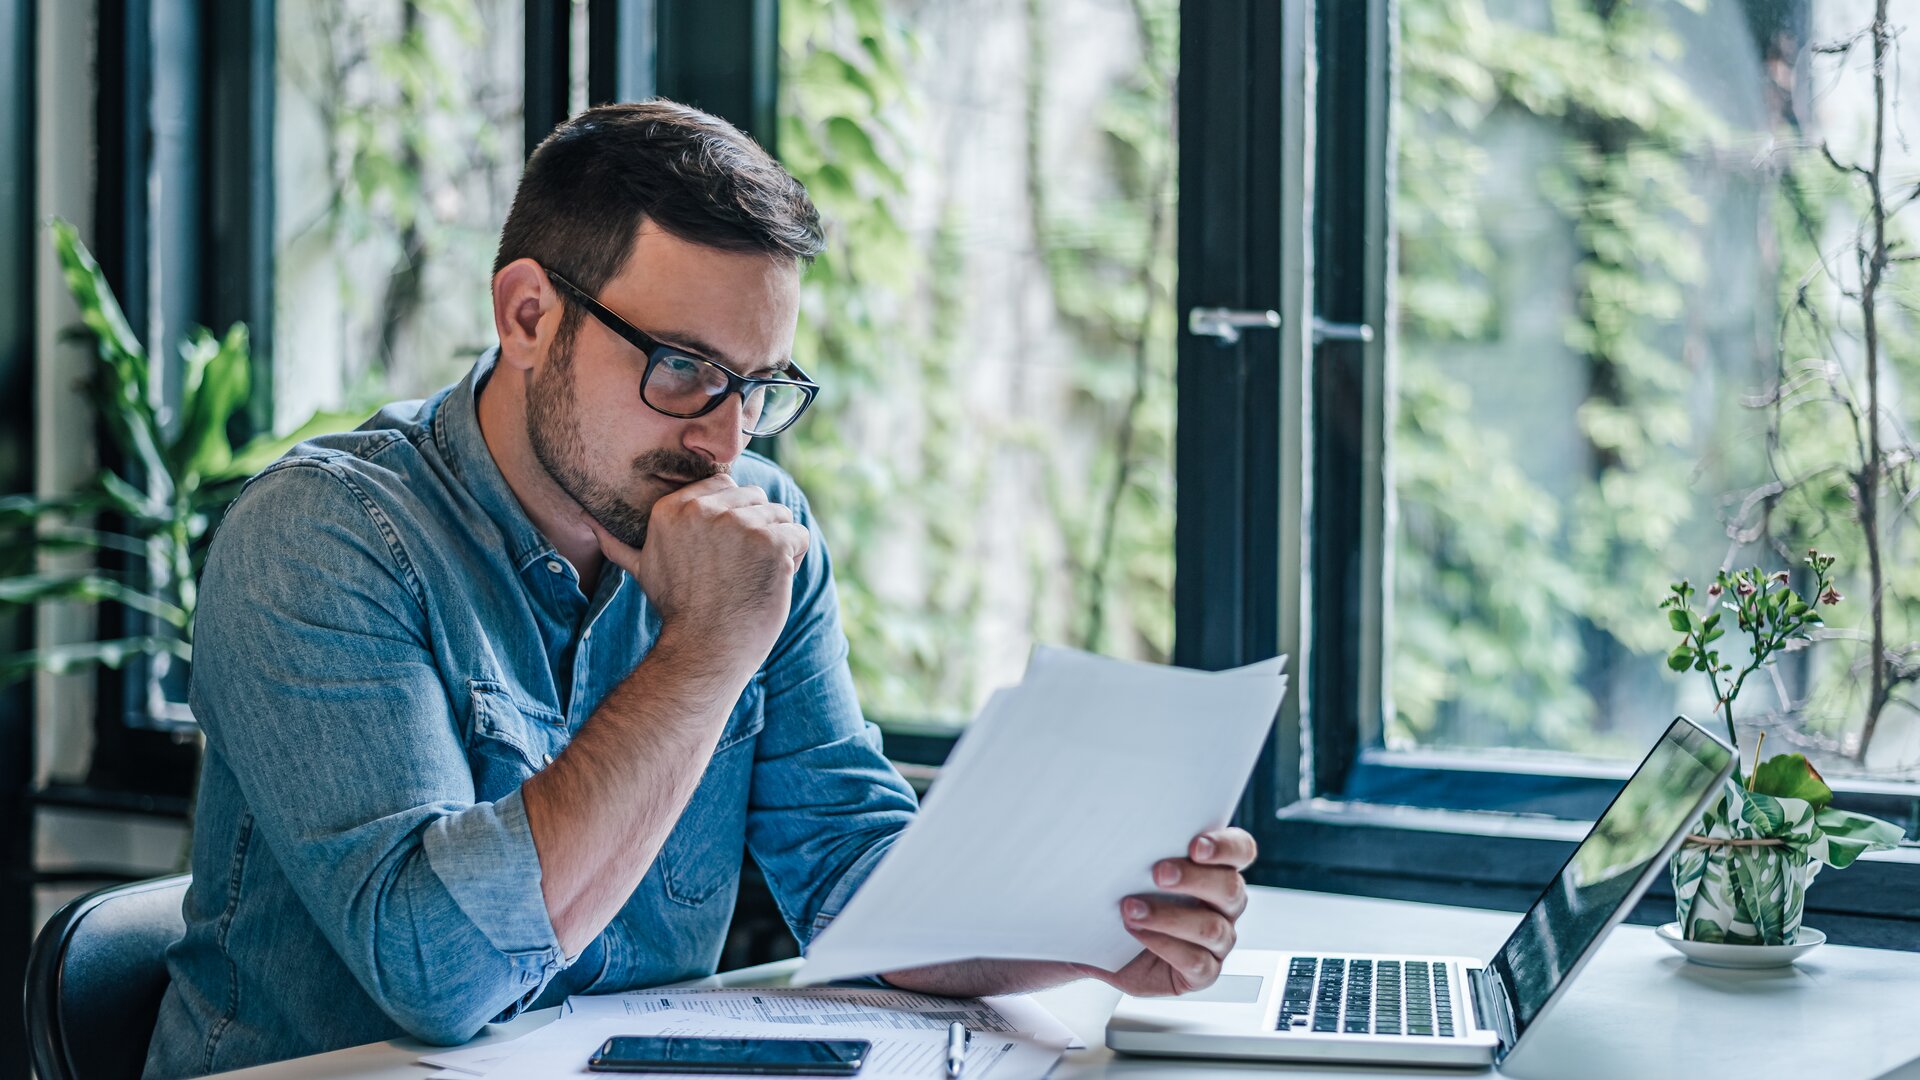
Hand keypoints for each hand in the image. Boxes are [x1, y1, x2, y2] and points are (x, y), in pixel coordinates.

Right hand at [591, 473, 809, 671]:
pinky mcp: (770, 542)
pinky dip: (794, 559)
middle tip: (739, 569)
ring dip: (777, 545)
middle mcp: (704, 509)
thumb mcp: (643, 570)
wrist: (704, 651)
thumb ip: (620, 543)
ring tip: (753, 576)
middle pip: (756, 497)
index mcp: (674, 507)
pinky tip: (772, 582)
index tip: (724, 552)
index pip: (725, 484)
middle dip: (757, 529)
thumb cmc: (679, 611)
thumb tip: (589, 523)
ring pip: (780, 515)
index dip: (733, 516)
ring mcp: (739, 524)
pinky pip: (798, 535)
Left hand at [1075, 828, 1256, 996]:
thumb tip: (1127, 829)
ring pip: (1211, 928)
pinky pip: (1196, 962)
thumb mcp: (1131, 866)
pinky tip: (1137, 934)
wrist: (1101, 942)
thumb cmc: (1123, 896)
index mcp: (1216, 869)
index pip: (1241, 850)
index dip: (1226, 847)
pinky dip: (1164, 945)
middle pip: (1230, 888)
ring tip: (1131, 909)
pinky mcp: (1203, 972)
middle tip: (1159, 873)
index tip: (1195, 845)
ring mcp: (1218, 941)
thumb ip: (1145, 848)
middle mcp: (1224, 905)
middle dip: (1193, 879)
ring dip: (1168, 916)